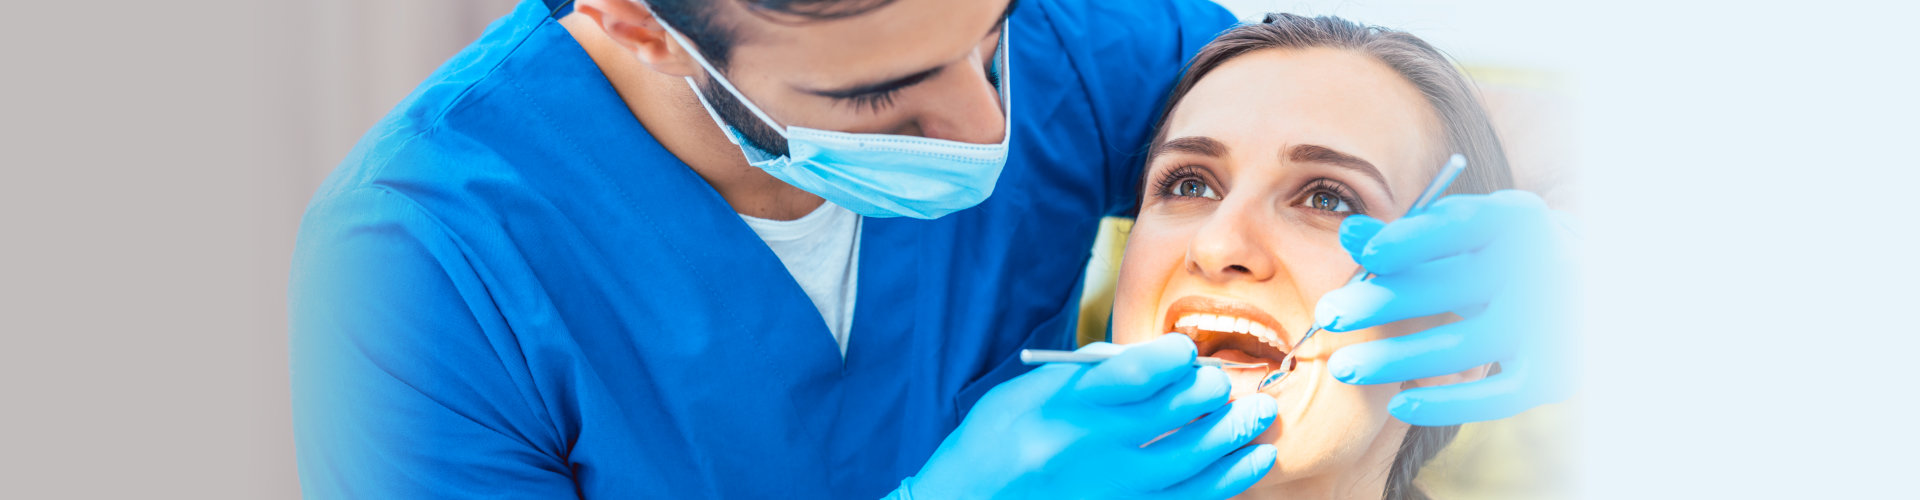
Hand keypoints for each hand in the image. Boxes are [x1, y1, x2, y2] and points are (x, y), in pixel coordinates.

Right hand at [889, 335, 1277, 499]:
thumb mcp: (1030, 390)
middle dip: (1213, 392)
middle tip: (1226, 384)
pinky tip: (1254, 459)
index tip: (1186, 351)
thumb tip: (1153, 357)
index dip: (1176, 355)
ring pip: (1196, 459)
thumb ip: (1091, 370)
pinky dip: (1229, 479)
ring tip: (1261, 416)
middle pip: (1178, 413)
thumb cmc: (996, 439)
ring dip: (1236, 435)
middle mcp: (1093, 448)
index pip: (1141, 372)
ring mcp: (1112, 488)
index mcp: (1067, 407)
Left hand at [1314, 190, 1577, 425]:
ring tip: (1343, 367)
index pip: (1461, 226)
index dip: (1412, 240)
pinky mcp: (1553, 374)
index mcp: (1517, 220)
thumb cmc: (1494, 255)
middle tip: (1327, 316)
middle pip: (1454, 287)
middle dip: (1384, 303)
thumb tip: (1348, 234)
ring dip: (1397, 359)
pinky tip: (1397, 404)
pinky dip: (1446, 403)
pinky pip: (1495, 397)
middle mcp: (1542, 268)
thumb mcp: (1457, 234)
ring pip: (1464, 345)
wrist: (1577, 293)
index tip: (1364, 254)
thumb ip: (1402, 235)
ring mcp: (1551, 325)